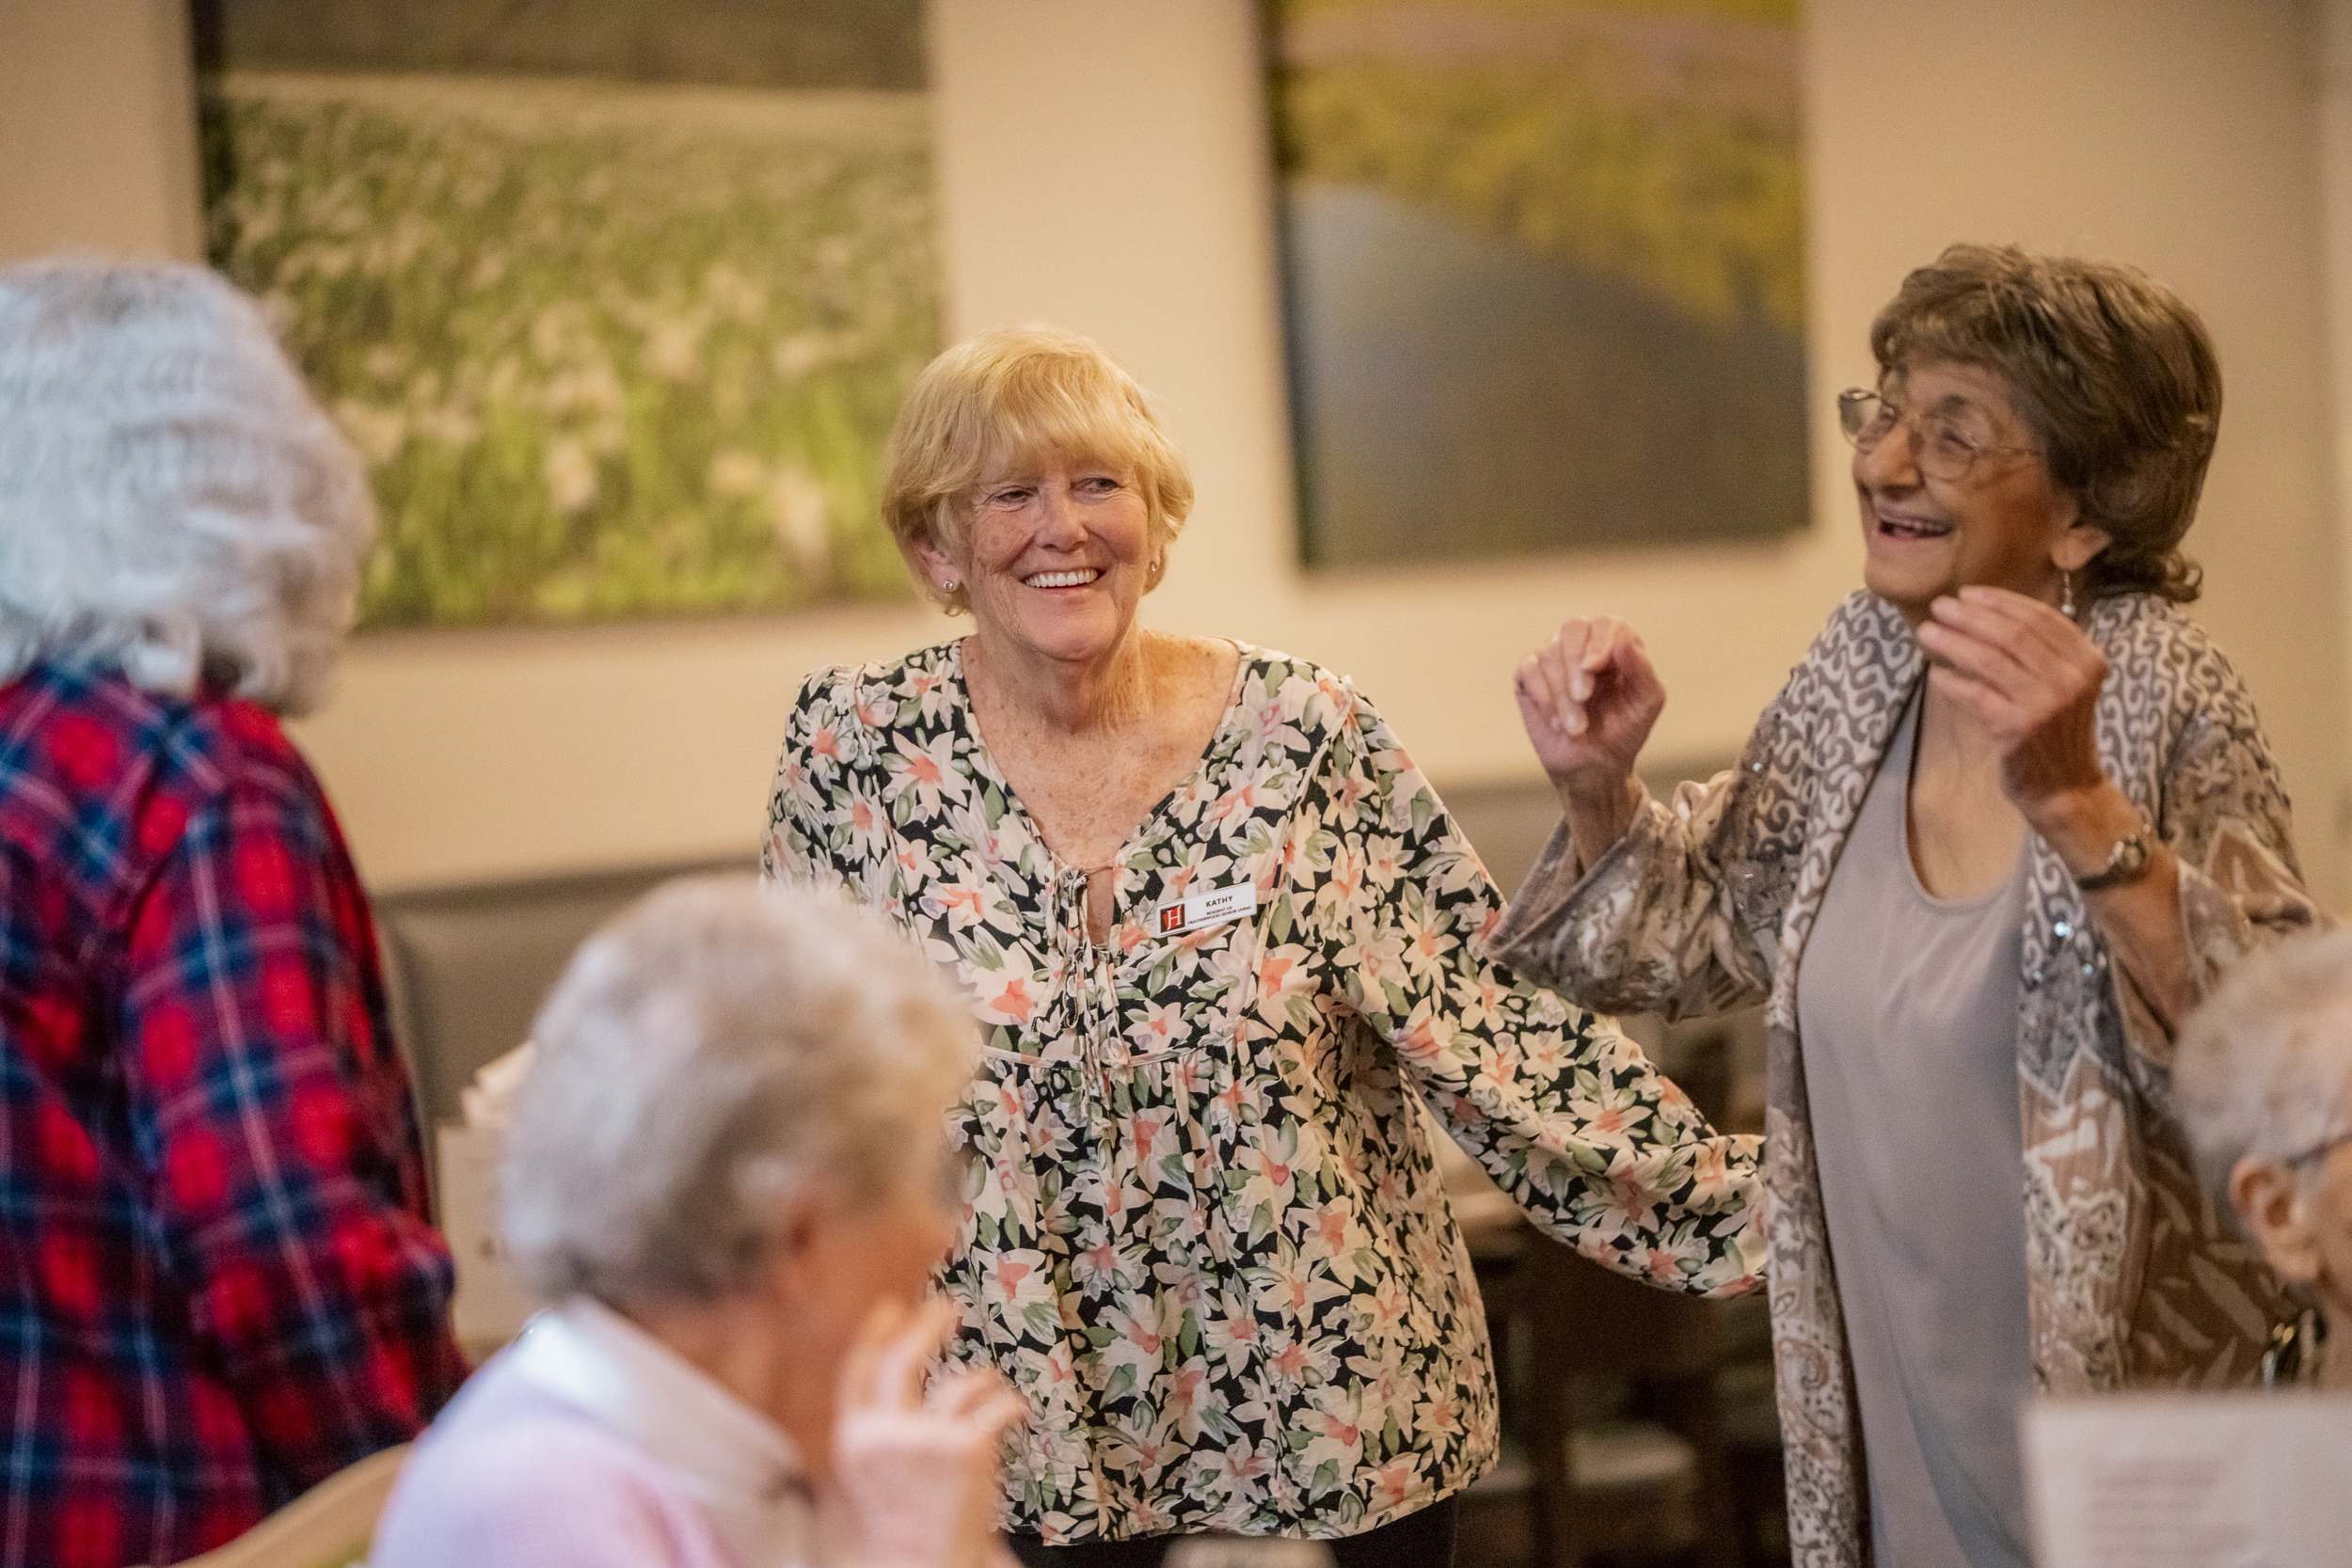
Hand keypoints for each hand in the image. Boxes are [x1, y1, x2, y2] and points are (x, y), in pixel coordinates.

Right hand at [832, 1298, 1025, 1567]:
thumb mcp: (876, 1468)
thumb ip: (881, 1421)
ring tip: (988, 1403)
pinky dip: (1012, 1406)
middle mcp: (886, 1435)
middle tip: (948, 1307)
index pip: (858, 1371)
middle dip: (927, 1324)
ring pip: (964, 1382)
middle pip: (903, 1359)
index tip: (891, 1308)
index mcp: (855, 1439)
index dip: (874, 1335)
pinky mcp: (968, 1446)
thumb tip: (900, 1355)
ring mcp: (927, 1439)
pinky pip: (998, 1404)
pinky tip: (1014, 1414)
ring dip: (983, 1382)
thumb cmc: (908, 1516)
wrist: (929, 1562)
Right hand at [1514, 617, 1665, 799]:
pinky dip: (1542, 696)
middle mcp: (1584, 646)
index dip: (1599, 642)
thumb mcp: (1645, 704)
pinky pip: (1528, 670)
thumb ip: (1642, 670)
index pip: (1607, 624)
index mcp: (1615, 646)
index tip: (1595, 667)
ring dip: (1562, 695)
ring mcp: (1554, 659)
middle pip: (1573, 628)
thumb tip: (1624, 641)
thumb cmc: (1623, 732)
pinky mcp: (1529, 677)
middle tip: (1583, 698)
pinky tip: (1555, 721)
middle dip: (1575, 665)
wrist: (1594, 767)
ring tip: (1575, 727)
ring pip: (1550, 654)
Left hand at [1914, 586, 2108, 819]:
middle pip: (2013, 633)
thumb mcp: (2063, 684)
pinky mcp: (2019, 727)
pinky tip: (1935, 674)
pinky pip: (1976, 694)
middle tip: (1940, 607)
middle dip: (1971, 616)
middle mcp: (2073, 676)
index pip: (2041, 618)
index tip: (1968, 594)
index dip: (2001, 601)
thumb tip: (1984, 614)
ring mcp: (2047, 702)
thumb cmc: (2056, 732)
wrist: (2067, 788)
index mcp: (2087, 659)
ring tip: (1926, 633)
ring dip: (1953, 642)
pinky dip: (1952, 681)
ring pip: (1990, 660)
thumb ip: (2040, 652)